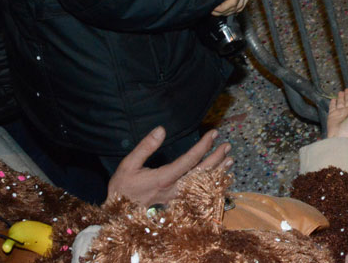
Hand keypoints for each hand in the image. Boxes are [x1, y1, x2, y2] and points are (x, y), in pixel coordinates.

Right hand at [106, 127, 232, 206]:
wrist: (117, 218)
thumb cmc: (121, 189)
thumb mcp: (128, 165)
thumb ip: (145, 147)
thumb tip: (161, 129)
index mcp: (163, 179)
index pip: (189, 160)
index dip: (203, 146)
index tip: (213, 134)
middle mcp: (174, 190)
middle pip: (201, 173)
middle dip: (216, 157)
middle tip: (227, 145)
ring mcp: (177, 200)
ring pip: (203, 185)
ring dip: (218, 172)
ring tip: (230, 160)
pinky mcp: (177, 206)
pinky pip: (199, 195)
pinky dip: (212, 185)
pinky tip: (220, 179)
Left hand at [208, 0, 247, 15]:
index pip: (232, 2)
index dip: (223, 8)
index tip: (213, 9)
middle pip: (237, 6)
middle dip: (225, 11)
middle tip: (213, 11)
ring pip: (241, 5)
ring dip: (230, 10)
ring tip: (219, 11)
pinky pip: (242, 1)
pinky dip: (235, 7)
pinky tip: (227, 7)